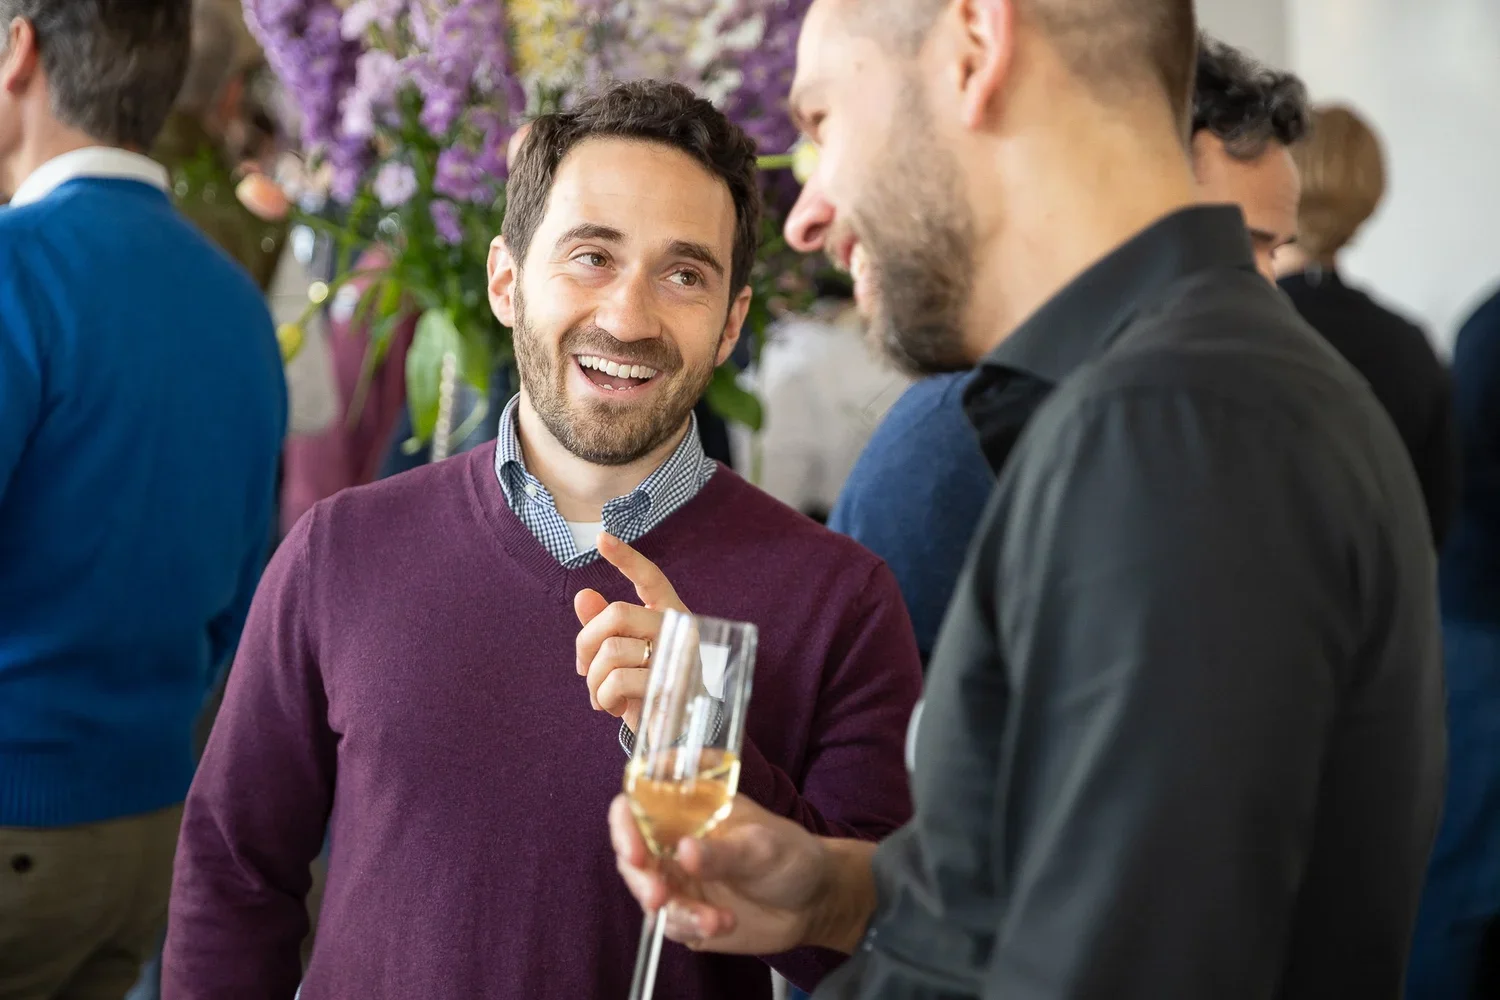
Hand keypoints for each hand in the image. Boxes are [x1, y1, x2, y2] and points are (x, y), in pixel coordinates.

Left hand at [574, 534, 688, 733]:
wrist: (679, 734)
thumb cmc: (651, 688)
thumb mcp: (627, 657)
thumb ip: (607, 628)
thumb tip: (583, 596)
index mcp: (670, 614)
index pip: (650, 578)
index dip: (626, 558)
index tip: (602, 538)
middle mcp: (680, 629)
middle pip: (616, 614)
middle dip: (586, 643)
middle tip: (582, 669)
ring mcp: (677, 656)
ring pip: (611, 650)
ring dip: (593, 680)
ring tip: (600, 695)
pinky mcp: (670, 686)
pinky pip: (618, 680)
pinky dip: (603, 697)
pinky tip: (612, 707)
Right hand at [610, 793, 864, 955]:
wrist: (815, 901)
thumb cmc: (790, 854)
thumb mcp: (763, 846)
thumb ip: (724, 851)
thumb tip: (683, 851)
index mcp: (688, 811)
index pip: (639, 805)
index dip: (626, 821)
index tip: (634, 845)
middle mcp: (675, 843)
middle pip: (634, 855)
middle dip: (640, 877)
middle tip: (657, 895)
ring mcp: (680, 881)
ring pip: (649, 895)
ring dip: (673, 910)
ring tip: (711, 920)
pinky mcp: (688, 916)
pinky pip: (674, 924)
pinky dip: (693, 927)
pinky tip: (723, 923)